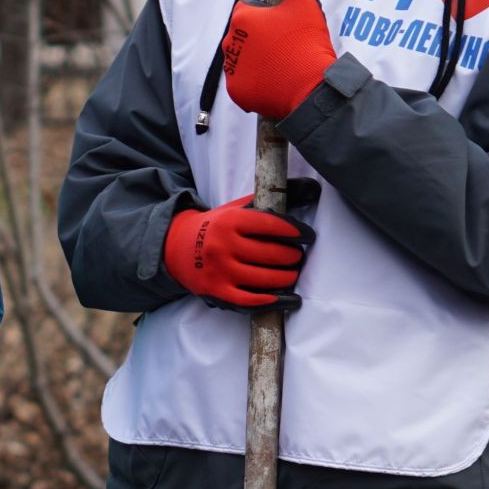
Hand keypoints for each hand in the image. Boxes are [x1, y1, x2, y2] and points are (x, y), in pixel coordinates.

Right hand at [161, 181, 321, 310]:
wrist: (176, 247)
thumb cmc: (216, 227)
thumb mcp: (237, 208)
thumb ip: (271, 200)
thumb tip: (312, 187)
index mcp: (230, 220)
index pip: (272, 225)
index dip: (296, 231)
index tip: (307, 236)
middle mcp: (223, 245)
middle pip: (272, 254)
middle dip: (293, 256)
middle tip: (298, 257)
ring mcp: (219, 270)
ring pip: (265, 278)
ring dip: (288, 278)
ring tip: (293, 274)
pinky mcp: (217, 291)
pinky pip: (250, 300)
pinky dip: (273, 301)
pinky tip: (288, 299)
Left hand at [220, 0, 336, 122]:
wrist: (310, 87)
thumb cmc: (306, 41)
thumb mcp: (305, 2)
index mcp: (241, 17)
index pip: (251, 9)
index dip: (271, 15)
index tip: (286, 25)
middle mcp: (229, 42)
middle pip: (247, 34)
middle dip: (263, 37)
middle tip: (287, 45)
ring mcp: (232, 69)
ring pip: (245, 58)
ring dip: (260, 58)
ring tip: (284, 62)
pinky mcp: (237, 92)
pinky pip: (246, 82)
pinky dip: (258, 80)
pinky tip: (277, 78)